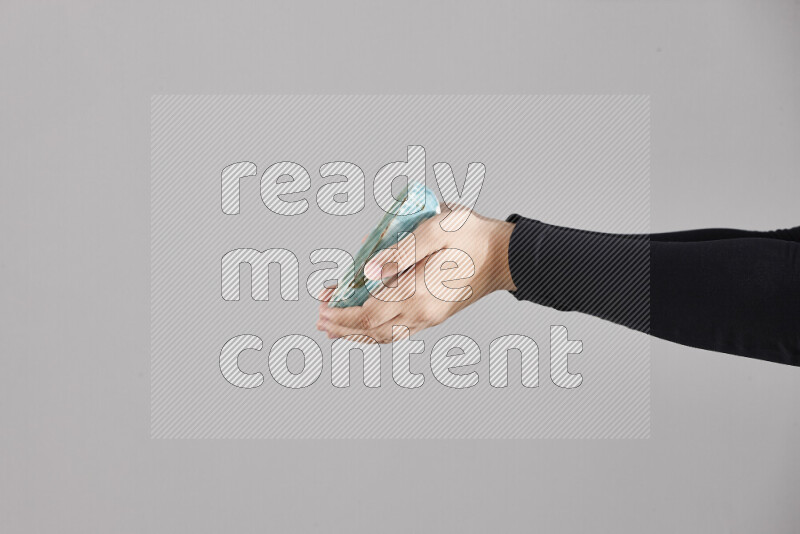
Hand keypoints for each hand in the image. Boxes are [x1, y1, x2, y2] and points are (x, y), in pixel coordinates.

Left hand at [317, 209, 516, 342]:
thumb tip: (369, 271)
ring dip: (356, 333)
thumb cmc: (473, 236)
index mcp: (419, 294)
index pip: (369, 314)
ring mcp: (430, 318)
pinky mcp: (435, 316)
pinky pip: (398, 332)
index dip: (342, 313)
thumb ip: (401, 250)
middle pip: (372, 330)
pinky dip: (376, 333)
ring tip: (334, 328)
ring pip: (385, 336)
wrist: (507, 256)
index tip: (322, 306)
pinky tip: (366, 327)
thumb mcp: (437, 229)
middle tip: (319, 317)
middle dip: (342, 325)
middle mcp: (423, 314)